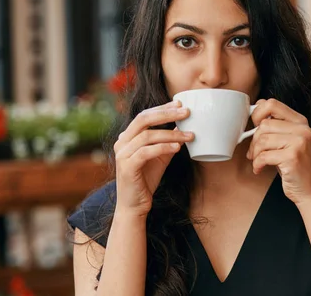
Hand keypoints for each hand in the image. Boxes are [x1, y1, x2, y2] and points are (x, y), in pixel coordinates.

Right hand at [113, 100, 193, 216]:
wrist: (134, 205)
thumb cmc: (146, 179)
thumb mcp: (160, 157)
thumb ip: (168, 141)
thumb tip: (183, 126)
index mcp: (127, 136)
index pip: (145, 115)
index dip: (162, 108)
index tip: (180, 104)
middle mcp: (121, 142)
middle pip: (143, 119)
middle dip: (166, 114)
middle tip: (186, 112)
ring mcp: (122, 154)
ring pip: (147, 136)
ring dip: (171, 134)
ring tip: (189, 135)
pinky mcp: (127, 167)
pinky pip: (146, 152)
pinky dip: (163, 148)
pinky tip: (177, 148)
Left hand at [247, 98, 310, 204]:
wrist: (308, 190)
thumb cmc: (293, 165)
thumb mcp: (286, 140)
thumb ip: (276, 123)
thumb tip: (258, 104)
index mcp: (300, 121)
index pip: (272, 104)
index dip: (257, 114)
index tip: (254, 127)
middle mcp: (302, 129)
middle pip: (264, 124)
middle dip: (254, 140)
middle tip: (254, 152)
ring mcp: (299, 142)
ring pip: (262, 140)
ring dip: (255, 153)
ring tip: (258, 161)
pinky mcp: (293, 157)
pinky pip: (263, 156)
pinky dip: (257, 164)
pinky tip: (260, 169)